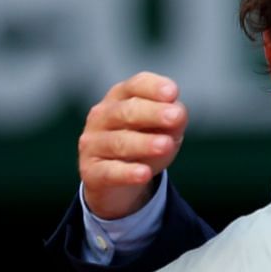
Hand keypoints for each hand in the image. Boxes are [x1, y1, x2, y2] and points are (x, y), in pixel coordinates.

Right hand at [80, 72, 187, 219]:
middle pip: (126, 111)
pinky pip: (110, 172)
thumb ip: (172, 121)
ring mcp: (93, 144)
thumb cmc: (143, 146)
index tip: (172, 93)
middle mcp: (102, 117)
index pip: (135, 86)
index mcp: (120, 99)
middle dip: (152, 113)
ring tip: (165, 145)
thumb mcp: (163, 130)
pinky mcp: (91, 172)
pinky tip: (144, 173)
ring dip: (143, 143)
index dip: (153, 88)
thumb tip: (179, 113)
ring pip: (119, 142)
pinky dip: (127, 173)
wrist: (117, 185)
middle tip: (176, 116)